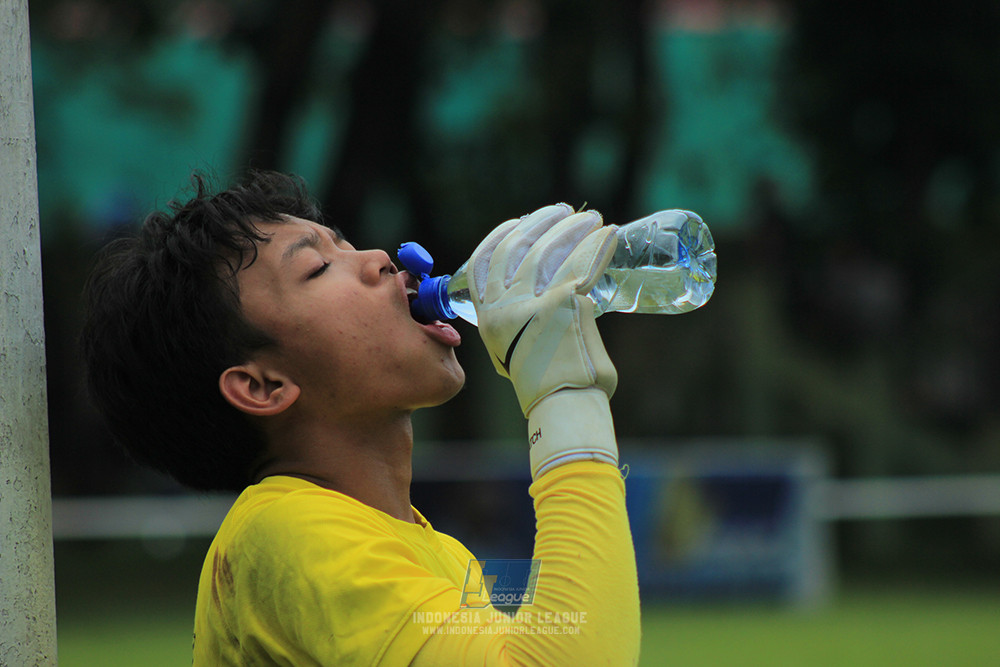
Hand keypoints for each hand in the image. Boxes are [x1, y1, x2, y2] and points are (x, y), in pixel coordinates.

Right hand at [468, 204, 620, 477]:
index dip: (500, 236)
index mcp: (489, 317)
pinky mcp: (565, 303)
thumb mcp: (518, 351)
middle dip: (543, 224)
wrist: (563, 406)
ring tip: (593, 219)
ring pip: (551, 251)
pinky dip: (598, 246)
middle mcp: (505, 307)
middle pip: (519, 248)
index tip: (518, 222)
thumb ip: (527, 322)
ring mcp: (534, 303)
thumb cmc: (548, 384)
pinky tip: (610, 235)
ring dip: (573, 229)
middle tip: (564, 212)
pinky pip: (583, 264)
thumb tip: (565, 295)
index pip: (484, 262)